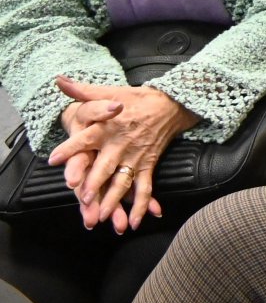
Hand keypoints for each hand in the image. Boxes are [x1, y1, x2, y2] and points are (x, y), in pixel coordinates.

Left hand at [48, 81, 192, 231]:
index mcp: (109, 126)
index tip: (55, 159)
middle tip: (82, 197)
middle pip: (105, 167)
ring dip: (112, 200)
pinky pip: (144, 189)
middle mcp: (121, 144)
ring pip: (122, 182)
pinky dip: (140, 206)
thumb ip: (83, 91)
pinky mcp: (148, 165)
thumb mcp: (110, 91)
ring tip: (100, 215)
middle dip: (94, 184)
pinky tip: (132, 222)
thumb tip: (59, 81)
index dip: (70, 148)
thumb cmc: (137, 99)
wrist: (173, 104)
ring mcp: (136, 157)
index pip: (86, 138)